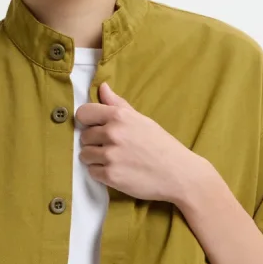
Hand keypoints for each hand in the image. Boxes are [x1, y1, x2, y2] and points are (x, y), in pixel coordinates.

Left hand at [75, 81, 203, 202]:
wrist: (178, 174)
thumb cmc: (162, 145)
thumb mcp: (142, 120)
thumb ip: (118, 104)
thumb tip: (102, 87)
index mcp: (119, 116)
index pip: (84, 113)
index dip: (87, 121)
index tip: (94, 128)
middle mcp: (112, 133)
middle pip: (84, 137)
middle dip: (94, 143)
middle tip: (112, 148)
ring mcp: (110, 155)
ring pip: (85, 155)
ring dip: (95, 159)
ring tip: (115, 161)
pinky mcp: (110, 175)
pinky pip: (92, 172)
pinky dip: (101, 173)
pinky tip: (117, 171)